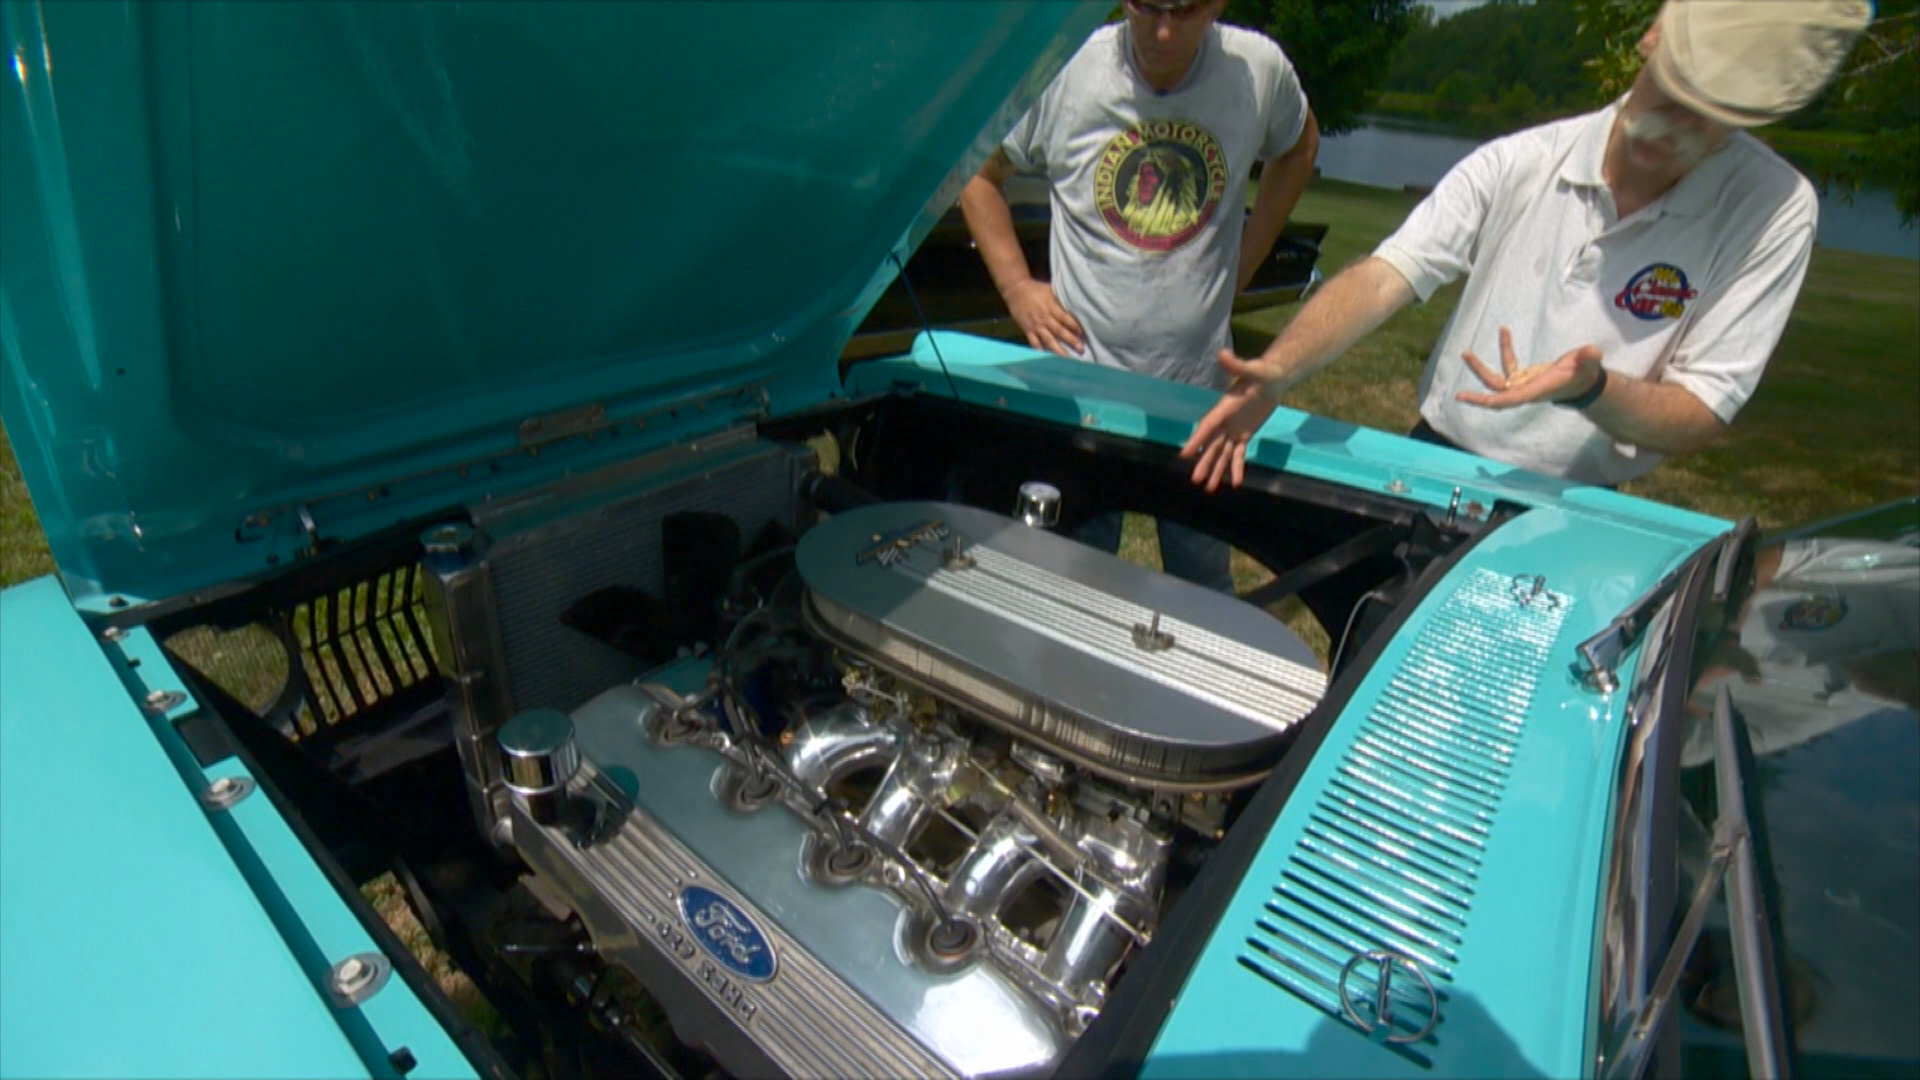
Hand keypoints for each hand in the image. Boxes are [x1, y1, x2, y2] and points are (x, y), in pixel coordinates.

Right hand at [1003, 280, 1083, 356]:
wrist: (1015, 291)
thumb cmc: (1035, 289)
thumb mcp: (1050, 290)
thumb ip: (1060, 300)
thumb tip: (1076, 305)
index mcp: (1051, 306)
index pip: (1065, 318)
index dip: (1074, 326)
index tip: (1083, 334)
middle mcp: (1044, 318)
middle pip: (1059, 331)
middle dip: (1071, 341)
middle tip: (1081, 350)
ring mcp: (1035, 326)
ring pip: (1048, 340)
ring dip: (1058, 350)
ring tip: (1067, 359)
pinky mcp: (1027, 330)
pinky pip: (1035, 343)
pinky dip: (1041, 352)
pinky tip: (1048, 360)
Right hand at [1179, 349, 1285, 491]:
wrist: (1274, 378)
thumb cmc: (1264, 372)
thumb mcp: (1254, 369)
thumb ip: (1237, 364)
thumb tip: (1222, 354)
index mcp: (1224, 407)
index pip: (1208, 426)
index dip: (1197, 440)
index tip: (1185, 454)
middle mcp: (1225, 420)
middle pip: (1212, 445)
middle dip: (1204, 462)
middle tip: (1196, 480)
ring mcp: (1234, 429)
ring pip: (1222, 453)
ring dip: (1216, 470)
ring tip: (1209, 488)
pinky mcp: (1244, 434)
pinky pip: (1238, 454)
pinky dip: (1236, 468)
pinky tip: (1235, 483)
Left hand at [1455, 327, 1603, 407]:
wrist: (1583, 381)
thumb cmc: (1585, 374)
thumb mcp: (1589, 364)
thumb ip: (1588, 358)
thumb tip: (1593, 352)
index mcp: (1536, 391)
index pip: (1512, 399)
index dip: (1496, 401)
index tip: (1483, 402)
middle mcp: (1524, 390)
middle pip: (1497, 395)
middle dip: (1478, 398)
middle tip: (1458, 396)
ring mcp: (1521, 384)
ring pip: (1495, 380)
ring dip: (1479, 368)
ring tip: (1465, 353)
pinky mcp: (1522, 376)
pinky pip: (1507, 364)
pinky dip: (1505, 348)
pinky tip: (1504, 330)